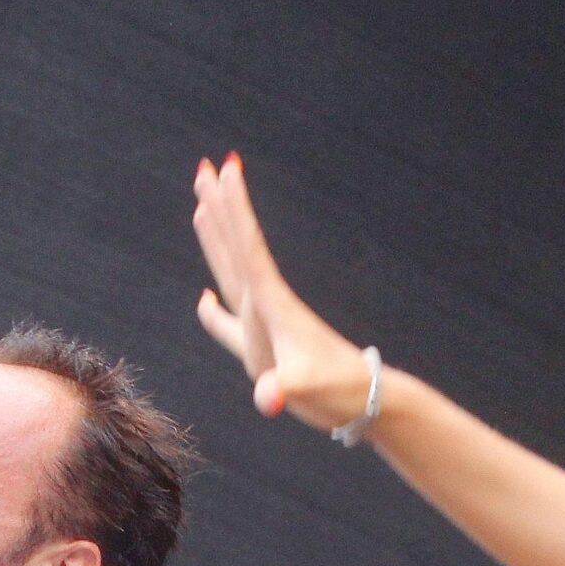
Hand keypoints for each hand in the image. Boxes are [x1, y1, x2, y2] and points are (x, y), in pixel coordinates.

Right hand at [191, 156, 379, 430]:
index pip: (249, 247)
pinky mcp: (264, 350)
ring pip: (231, 271)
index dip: (235, 208)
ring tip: (201, 206)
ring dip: (217, 238)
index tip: (228, 167)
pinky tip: (204, 299)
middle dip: (221, 206)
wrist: (362, 400)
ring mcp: (265, 325)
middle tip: (206, 165)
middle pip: (237, 245)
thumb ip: (284, 389)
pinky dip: (212, 312)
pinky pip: (229, 322)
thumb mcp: (308, 388)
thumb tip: (267, 399)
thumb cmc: (337, 391)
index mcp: (273, 305)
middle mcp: (267, 306)